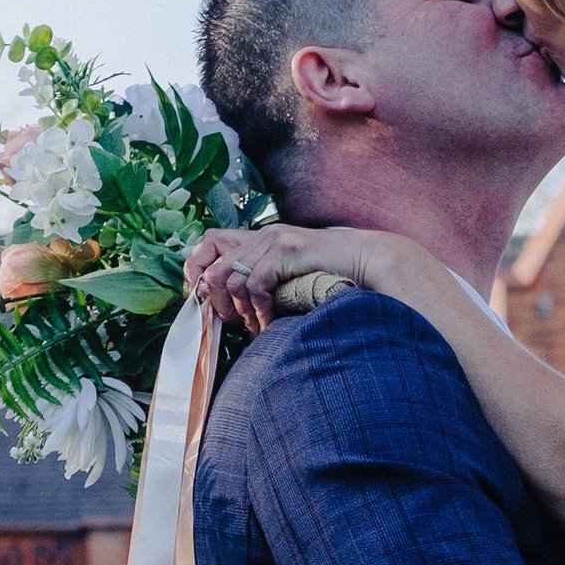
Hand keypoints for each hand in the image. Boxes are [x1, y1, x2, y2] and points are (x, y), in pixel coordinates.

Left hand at [182, 223, 389, 335]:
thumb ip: (263, 286)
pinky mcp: (287, 250)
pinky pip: (257, 283)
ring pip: (230, 279)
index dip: (196, 273)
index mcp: (258, 240)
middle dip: (216, 303)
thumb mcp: (289, 279)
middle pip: (212, 267)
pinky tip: (271, 323)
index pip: (207, 244)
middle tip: (235, 324)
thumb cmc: (331, 276)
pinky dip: (260, 309)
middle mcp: (261, 236)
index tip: (206, 304)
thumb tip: (236, 313)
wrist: (367, 261)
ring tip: (257, 328)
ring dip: (241, 311)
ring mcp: (273, 240)